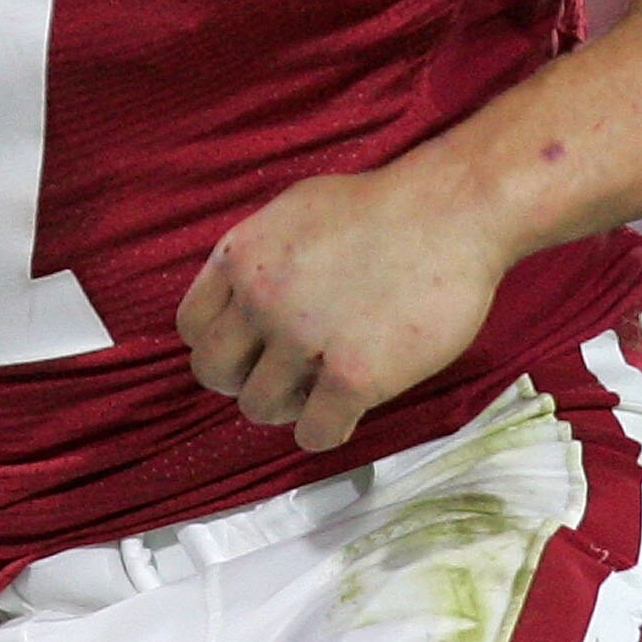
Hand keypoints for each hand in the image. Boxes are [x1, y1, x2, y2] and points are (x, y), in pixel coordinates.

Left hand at [176, 158, 513, 452]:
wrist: (450, 213)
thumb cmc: (379, 208)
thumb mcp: (292, 212)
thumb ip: (256, 258)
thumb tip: (236, 298)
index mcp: (241, 256)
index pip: (191, 328)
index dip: (221, 343)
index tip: (250, 347)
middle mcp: (260, 299)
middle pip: (214, 373)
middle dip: (243, 379)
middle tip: (281, 375)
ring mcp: (303, 341)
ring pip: (258, 408)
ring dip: (287, 406)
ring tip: (319, 389)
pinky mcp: (353, 378)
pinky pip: (313, 434)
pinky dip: (325, 429)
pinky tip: (346, 409)